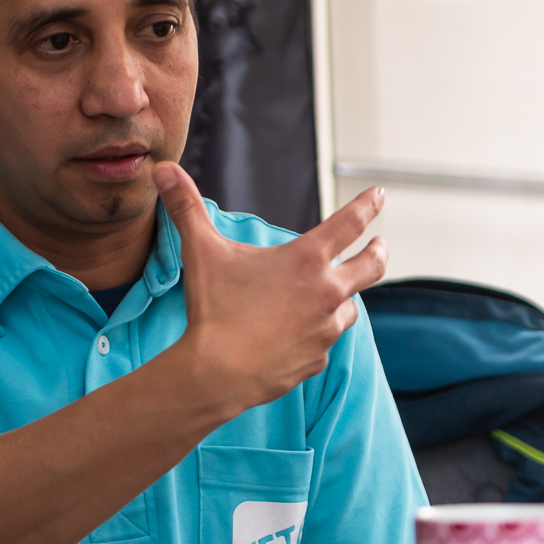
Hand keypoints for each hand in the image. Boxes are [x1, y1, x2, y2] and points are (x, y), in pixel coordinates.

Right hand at [153, 161, 387, 418]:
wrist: (216, 374)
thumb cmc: (213, 309)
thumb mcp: (201, 251)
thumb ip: (186, 208)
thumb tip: (163, 169)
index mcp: (306, 260)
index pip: (351, 222)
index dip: (368, 205)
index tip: (379, 195)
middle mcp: (326, 292)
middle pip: (372, 266)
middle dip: (378, 252)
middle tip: (379, 246)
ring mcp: (325, 329)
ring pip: (349, 308)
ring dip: (344, 299)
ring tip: (332, 297)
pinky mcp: (317, 359)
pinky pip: (324, 342)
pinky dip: (317, 334)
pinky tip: (299, 336)